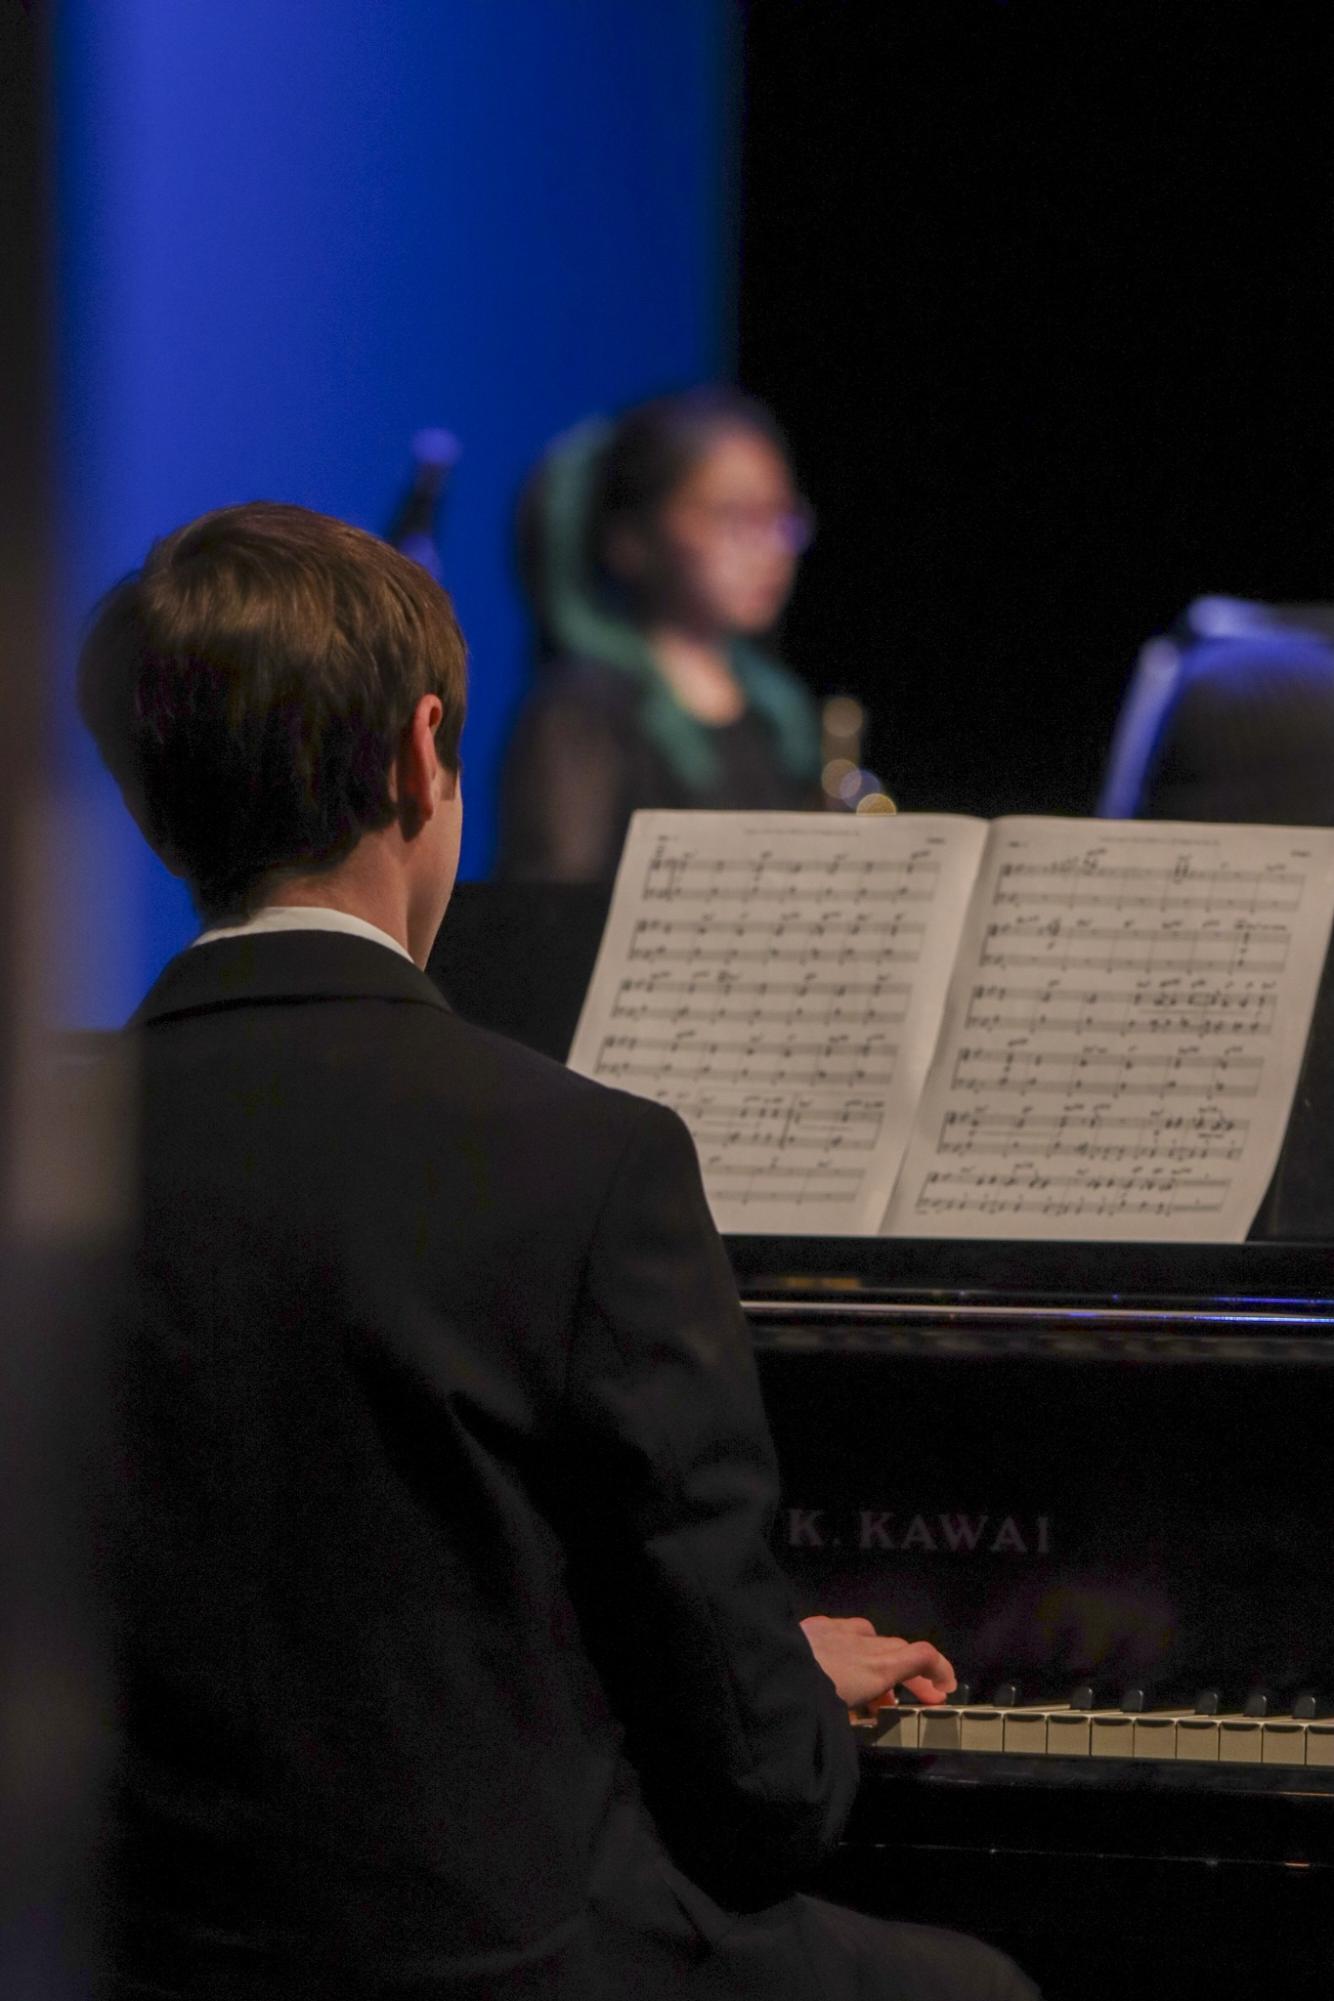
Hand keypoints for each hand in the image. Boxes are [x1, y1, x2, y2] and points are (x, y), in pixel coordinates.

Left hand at [800, 1614, 955, 1709]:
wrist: (772, 1675)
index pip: (922, 1655)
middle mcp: (865, 1642)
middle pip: (898, 1649)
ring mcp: (840, 1629)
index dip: (940, 1669)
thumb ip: (865, 1713)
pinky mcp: (816, 1624)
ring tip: (873, 1687)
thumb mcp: (846, 1718)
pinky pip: (844, 1630)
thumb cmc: (812, 1704)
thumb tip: (874, 1713)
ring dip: (880, 1659)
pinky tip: (840, 1659)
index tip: (944, 1688)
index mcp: (878, 1667)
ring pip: (872, 1636)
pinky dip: (852, 1646)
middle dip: (910, 1673)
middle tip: (913, 1697)